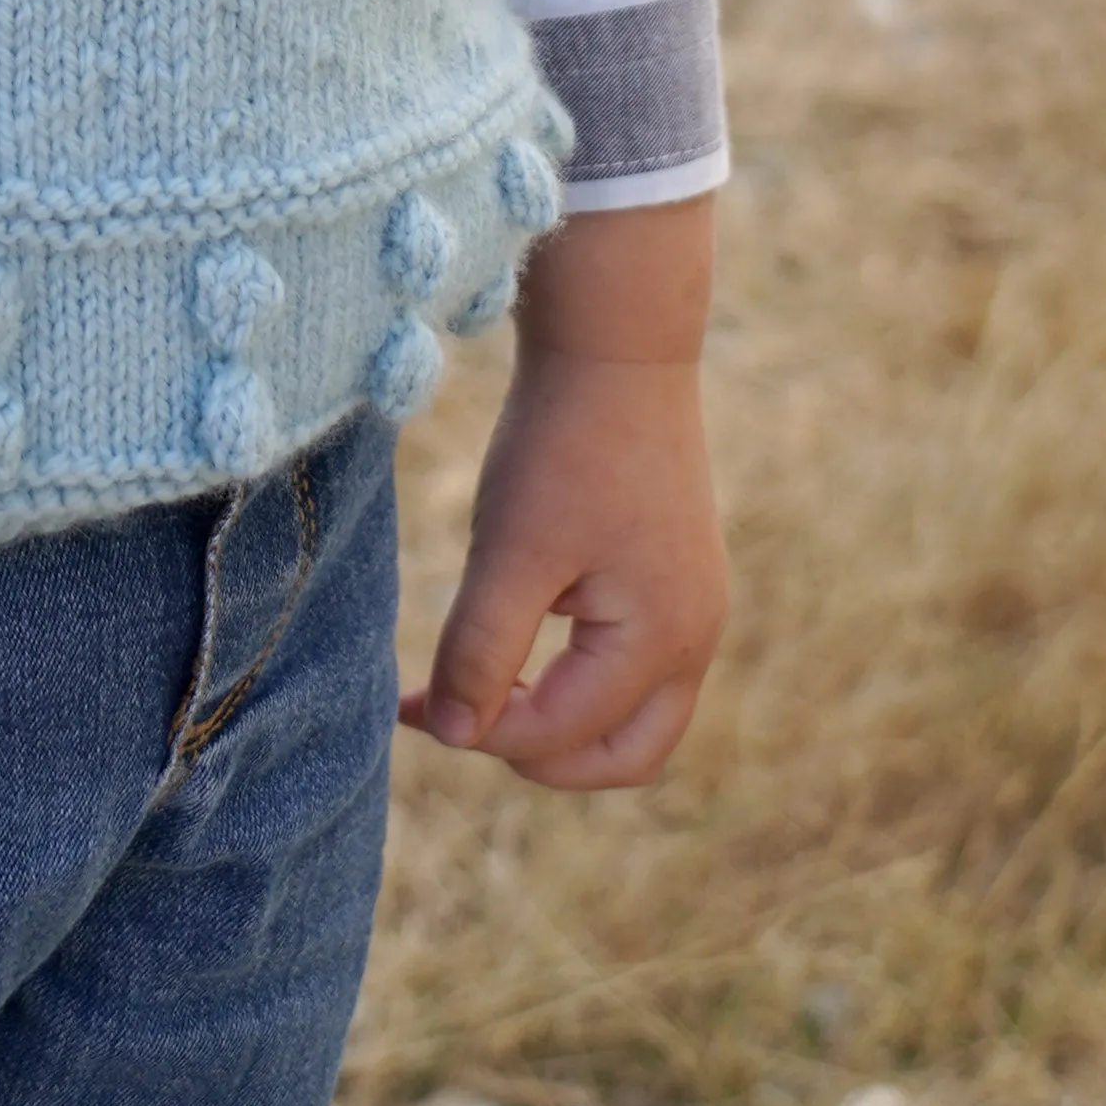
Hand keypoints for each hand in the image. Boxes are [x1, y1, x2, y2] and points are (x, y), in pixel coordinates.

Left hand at [401, 197, 726, 792]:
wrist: (616, 347)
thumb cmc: (562, 446)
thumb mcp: (510, 551)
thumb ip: (481, 652)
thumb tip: (454, 736)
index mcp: (662, 640)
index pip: (561, 734)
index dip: (479, 730)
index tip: (409, 703)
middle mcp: (696, 639)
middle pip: (625, 758)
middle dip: (536, 756)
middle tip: (457, 719)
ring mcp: (696, 610)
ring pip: (634, 719)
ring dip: (559, 724)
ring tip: (480, 690)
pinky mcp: (678, 580)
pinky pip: (636, 670)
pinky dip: (578, 682)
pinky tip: (515, 641)